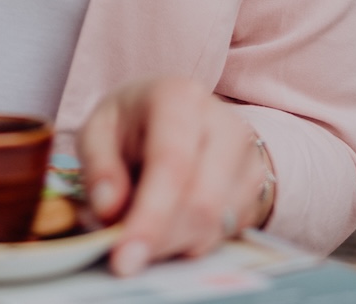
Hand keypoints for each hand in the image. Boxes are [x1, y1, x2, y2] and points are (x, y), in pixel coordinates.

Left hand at [78, 79, 271, 274]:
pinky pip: (226, 233)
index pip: (172, 164)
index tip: (124, 258)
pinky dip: (192, 242)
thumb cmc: (133, 122)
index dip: (150, 216)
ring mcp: (247, 156)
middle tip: (126, 257)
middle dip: (160, 240)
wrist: (177, 114)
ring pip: (215, 225)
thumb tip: (109, 208)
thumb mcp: (99, 130)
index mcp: (179, 98)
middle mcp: (223, 123)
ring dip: (174, 243)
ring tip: (145, 227)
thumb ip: (99, 166)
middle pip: (201, 203)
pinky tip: (170, 224)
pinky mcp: (256, 187)